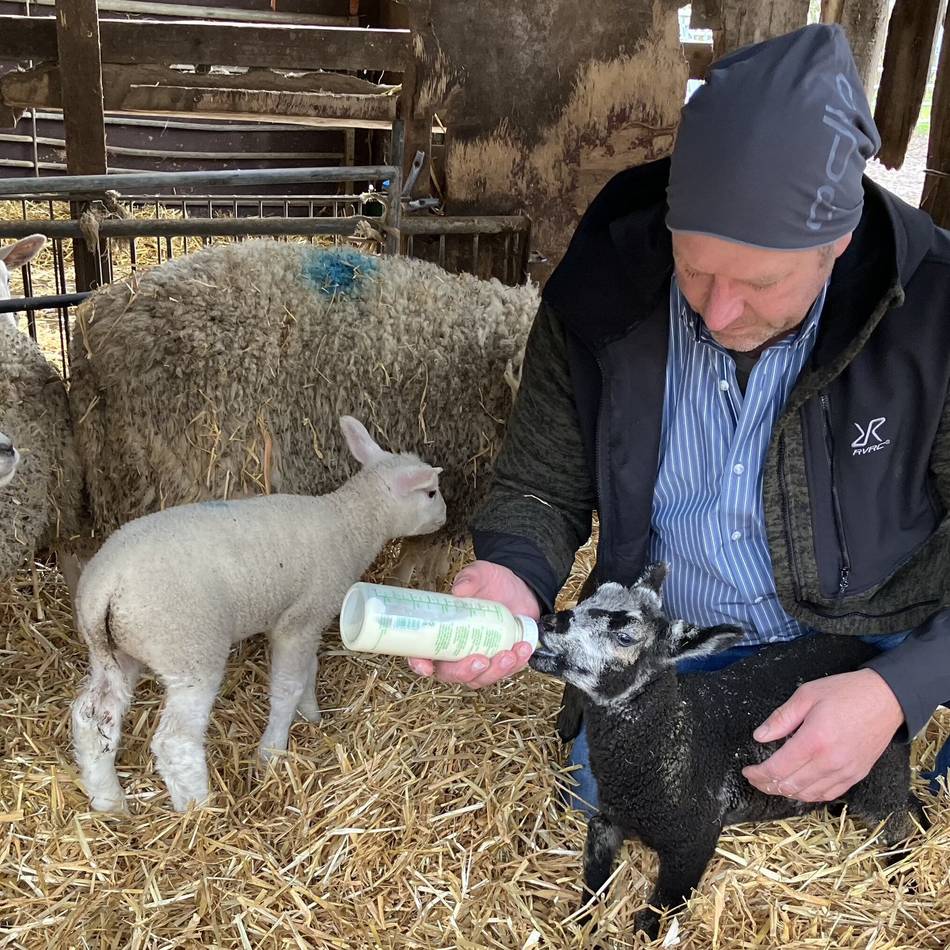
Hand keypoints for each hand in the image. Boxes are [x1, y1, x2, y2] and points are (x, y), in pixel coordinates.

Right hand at [407, 560, 539, 688]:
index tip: (426, 667)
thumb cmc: (491, 582)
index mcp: (442, 631)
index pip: (422, 654)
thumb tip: (459, 590)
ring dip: (494, 672)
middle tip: (481, 660)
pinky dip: (515, 665)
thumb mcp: (479, 574)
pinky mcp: (500, 662)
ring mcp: (478, 658)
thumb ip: (469, 579)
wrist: (519, 586)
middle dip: (465, 672)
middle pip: (452, 674)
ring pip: (479, 679)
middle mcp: (456, 650)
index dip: (419, 664)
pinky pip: (504, 673)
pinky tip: (522, 649)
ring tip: (510, 654)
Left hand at [742, 668, 903, 801]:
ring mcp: (845, 772)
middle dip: (767, 785)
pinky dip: (809, 795)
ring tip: (772, 784)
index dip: (758, 774)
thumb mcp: (806, 695)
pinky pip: (829, 794)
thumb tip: (760, 736)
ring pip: (809, 794)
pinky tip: (799, 788)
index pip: (778, 768)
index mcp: (814, 741)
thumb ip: (781, 718)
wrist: (886, 699)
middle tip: (755, 778)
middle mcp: (830, 762)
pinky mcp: (857, 775)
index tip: (747, 771)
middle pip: (790, 785)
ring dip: (787, 792)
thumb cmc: (845, 692)